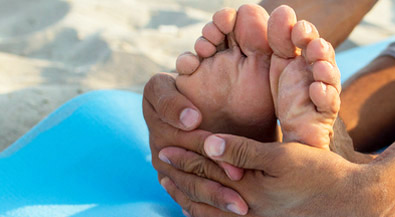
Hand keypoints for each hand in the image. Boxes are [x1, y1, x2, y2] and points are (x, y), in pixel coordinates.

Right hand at [142, 73, 247, 212]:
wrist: (235, 117)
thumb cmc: (238, 90)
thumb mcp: (236, 73)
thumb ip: (234, 67)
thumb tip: (238, 57)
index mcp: (158, 92)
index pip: (159, 96)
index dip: (174, 107)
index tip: (195, 119)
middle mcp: (155, 121)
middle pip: (175, 144)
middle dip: (208, 161)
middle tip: (238, 174)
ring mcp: (159, 152)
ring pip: (182, 176)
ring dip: (212, 193)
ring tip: (239, 204)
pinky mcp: (169, 175)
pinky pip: (183, 194)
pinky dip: (205, 206)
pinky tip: (225, 215)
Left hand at [157, 134, 392, 215]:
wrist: (351, 205)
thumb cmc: (322, 175)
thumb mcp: (285, 156)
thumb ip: (244, 151)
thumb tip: (209, 144)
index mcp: (248, 190)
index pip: (208, 170)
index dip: (186, 155)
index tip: (166, 145)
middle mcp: (246, 212)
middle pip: (202, 194)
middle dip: (180, 177)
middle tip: (160, 165)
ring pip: (209, 214)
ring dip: (188, 198)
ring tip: (172, 186)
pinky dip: (207, 214)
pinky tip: (203, 207)